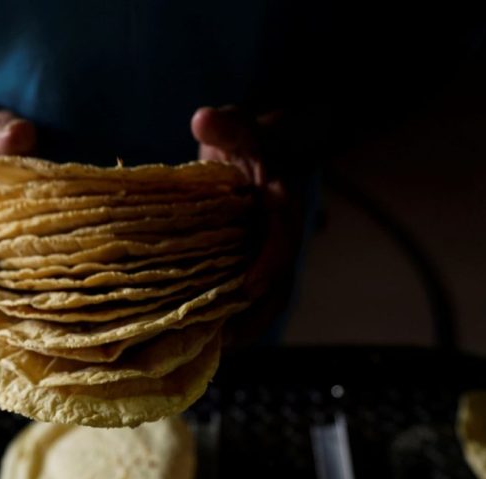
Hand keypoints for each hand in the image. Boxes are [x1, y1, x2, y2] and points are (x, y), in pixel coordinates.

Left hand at [191, 105, 304, 343]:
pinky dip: (227, 320)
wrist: (260, 151)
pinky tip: (203, 340)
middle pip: (277, 286)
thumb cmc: (246, 139)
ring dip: (241, 327)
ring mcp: (263, 256)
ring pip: (262, 301)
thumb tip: (203, 120)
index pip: (282, 241)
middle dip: (254, 316)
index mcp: (280, 207)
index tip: (248, 289)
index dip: (270, 266)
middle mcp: (277, 239)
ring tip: (210, 352)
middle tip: (224, 343)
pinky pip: (243, 300)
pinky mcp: (246, 266)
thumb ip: (226, 125)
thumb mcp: (237, 125)